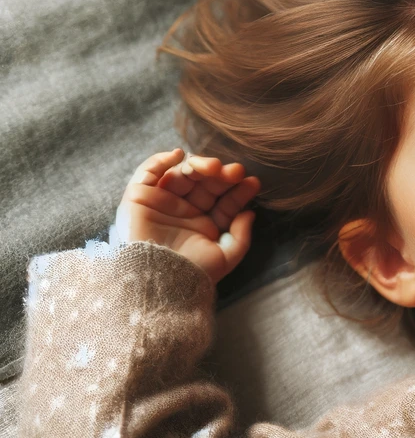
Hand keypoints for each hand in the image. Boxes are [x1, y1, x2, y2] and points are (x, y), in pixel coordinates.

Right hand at [115, 149, 260, 284]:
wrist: (159, 281)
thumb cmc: (193, 274)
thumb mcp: (225, 257)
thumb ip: (241, 236)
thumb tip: (250, 213)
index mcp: (204, 224)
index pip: (224, 202)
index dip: (239, 192)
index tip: (253, 182)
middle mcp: (184, 211)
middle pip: (205, 184)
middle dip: (221, 176)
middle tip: (235, 171)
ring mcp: (162, 202)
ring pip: (181, 175)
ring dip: (198, 166)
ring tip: (214, 167)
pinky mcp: (139, 197)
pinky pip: (148, 172)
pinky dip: (161, 160)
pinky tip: (179, 155)